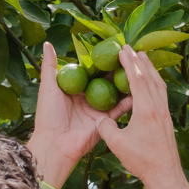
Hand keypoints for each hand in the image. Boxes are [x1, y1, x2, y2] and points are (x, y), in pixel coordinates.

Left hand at [27, 42, 131, 188]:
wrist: (56, 144)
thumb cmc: (48, 115)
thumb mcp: (48, 86)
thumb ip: (50, 65)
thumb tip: (47, 44)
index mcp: (74, 88)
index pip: (90, 70)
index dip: (100, 60)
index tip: (112, 47)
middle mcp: (87, 97)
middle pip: (105, 80)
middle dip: (116, 68)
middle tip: (130, 54)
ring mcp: (98, 109)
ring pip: (114, 92)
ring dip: (125, 82)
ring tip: (138, 68)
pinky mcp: (106, 120)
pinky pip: (120, 109)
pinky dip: (129, 100)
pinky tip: (141, 89)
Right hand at [95, 46, 187, 188]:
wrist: (165, 174)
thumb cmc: (141, 160)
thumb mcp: (117, 144)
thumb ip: (106, 127)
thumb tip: (101, 118)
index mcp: (146, 109)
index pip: (137, 79)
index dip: (129, 63)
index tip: (123, 50)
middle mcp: (158, 107)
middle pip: (150, 77)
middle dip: (140, 61)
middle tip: (132, 48)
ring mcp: (165, 114)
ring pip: (159, 85)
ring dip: (150, 70)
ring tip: (144, 59)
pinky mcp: (167, 121)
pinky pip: (161, 95)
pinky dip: (155, 83)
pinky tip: (151, 85)